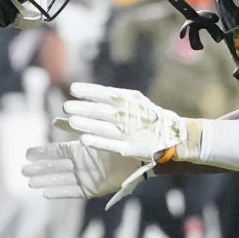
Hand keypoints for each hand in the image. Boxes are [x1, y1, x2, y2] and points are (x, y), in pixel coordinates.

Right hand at [22, 140, 154, 207]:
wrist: (140, 157)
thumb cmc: (119, 142)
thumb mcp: (96, 132)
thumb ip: (76, 128)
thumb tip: (55, 120)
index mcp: (81, 150)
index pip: (56, 151)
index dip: (42, 153)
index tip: (27, 153)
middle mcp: (81, 164)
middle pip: (55, 167)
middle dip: (39, 169)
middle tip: (22, 171)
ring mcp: (86, 177)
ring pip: (60, 180)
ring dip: (45, 181)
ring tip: (30, 183)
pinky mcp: (92, 189)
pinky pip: (72, 192)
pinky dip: (60, 193)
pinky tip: (46, 193)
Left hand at [63, 82, 186, 160]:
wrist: (172, 136)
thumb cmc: (146, 116)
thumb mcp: (134, 101)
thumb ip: (114, 97)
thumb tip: (87, 93)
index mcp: (129, 102)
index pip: (107, 93)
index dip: (90, 91)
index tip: (73, 89)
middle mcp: (129, 115)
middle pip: (102, 111)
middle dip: (84, 108)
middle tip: (66, 106)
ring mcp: (130, 132)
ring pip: (104, 127)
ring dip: (87, 124)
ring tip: (70, 121)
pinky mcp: (130, 148)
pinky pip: (112, 145)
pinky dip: (98, 142)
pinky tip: (83, 140)